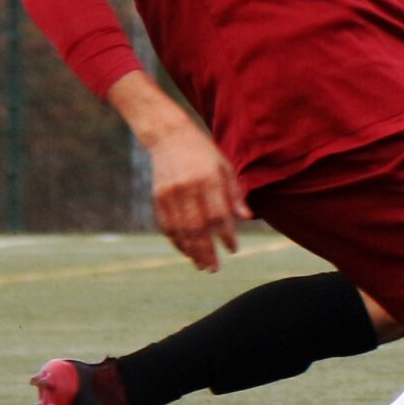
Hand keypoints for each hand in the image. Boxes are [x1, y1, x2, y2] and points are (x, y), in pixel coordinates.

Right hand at [144, 118, 251, 271]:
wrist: (169, 136)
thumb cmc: (203, 152)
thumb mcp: (225, 166)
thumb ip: (234, 193)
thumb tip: (246, 218)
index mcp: (209, 178)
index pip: (219, 214)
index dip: (226, 235)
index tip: (233, 250)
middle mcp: (188, 188)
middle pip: (198, 227)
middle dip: (206, 251)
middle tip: (214, 269)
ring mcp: (170, 193)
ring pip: (180, 230)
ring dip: (191, 251)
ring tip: (201, 265)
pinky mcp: (157, 197)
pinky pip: (166, 225)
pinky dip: (176, 240)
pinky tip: (186, 251)